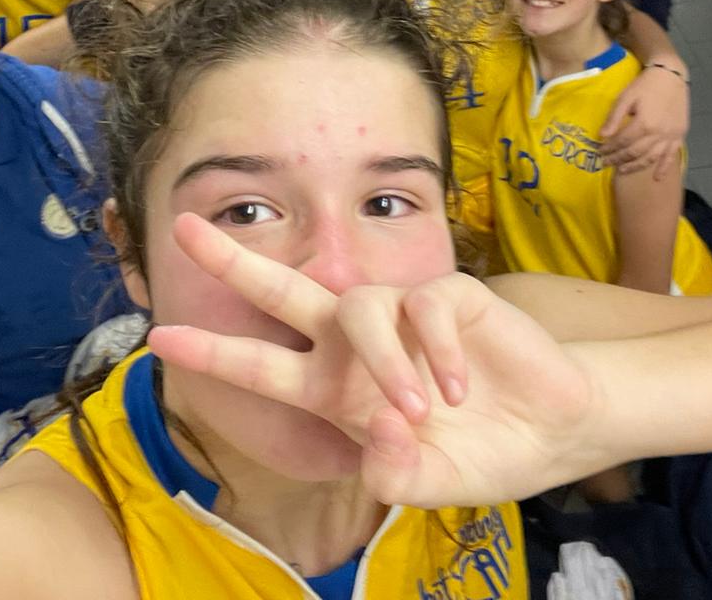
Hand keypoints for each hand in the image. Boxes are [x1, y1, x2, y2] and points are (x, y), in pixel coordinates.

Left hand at [147, 213, 598, 507]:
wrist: (552, 431)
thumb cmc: (480, 453)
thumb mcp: (429, 482)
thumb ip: (396, 473)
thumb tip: (380, 436)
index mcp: (335, 390)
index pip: (263, 366)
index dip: (214, 353)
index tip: (159, 338)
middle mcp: (357, 346)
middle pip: (283, 291)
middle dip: (234, 262)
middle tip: (185, 228)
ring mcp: (401, 316)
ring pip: (360, 309)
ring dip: (385, 364)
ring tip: (419, 412)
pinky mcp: (450, 297)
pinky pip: (426, 309)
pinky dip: (438, 352)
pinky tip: (461, 389)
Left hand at [600, 62, 689, 178]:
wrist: (671, 75)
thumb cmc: (646, 85)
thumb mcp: (626, 97)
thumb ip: (614, 117)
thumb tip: (602, 136)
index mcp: (644, 123)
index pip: (622, 142)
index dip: (610, 148)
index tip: (600, 151)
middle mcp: (658, 134)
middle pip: (635, 152)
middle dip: (618, 159)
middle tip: (606, 163)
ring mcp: (671, 136)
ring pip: (651, 158)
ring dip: (635, 166)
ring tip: (622, 170)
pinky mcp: (680, 135)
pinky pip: (672, 156)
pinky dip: (664, 168)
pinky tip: (657, 177)